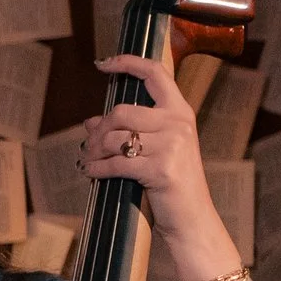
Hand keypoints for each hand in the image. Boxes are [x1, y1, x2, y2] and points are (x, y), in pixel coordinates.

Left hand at [82, 55, 243, 280]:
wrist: (192, 218)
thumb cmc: (171, 183)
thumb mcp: (155, 149)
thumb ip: (129, 130)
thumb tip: (90, 121)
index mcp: (180, 112)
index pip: (155, 74)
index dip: (128, 63)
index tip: (104, 63)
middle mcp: (178, 123)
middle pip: (122, 111)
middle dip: (99, 129)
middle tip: (89, 144)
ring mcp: (172, 145)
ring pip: (114, 138)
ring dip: (94, 151)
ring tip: (89, 160)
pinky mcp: (161, 169)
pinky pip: (115, 163)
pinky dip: (97, 168)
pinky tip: (91, 172)